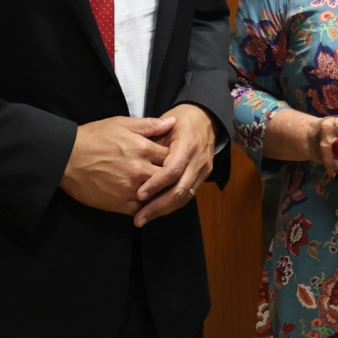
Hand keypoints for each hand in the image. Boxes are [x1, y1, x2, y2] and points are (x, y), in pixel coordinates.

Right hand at [61, 115, 174, 214]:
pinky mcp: (118, 204)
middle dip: (170, 176)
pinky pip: (141, 208)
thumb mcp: (122, 124)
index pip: (172, 156)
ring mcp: (130, 188)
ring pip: (157, 194)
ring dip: (159, 192)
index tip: (171, 158)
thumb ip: (150, 125)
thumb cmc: (93, 138)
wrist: (65, 158)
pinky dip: (145, 205)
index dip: (174, 157)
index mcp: (143, 148)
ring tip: (158, 188)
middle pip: (168, 177)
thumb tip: (172, 122)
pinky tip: (144, 200)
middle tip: (169, 175)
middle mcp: (140, 170)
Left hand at [134, 104, 219, 227]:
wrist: (205, 118)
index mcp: (188, 144)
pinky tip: (155, 211)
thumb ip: (151, 142)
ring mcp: (203, 170)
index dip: (156, 184)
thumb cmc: (179, 120)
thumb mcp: (163, 124)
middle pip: (180, 189)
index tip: (139, 194)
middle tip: (138, 218)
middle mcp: (198, 160)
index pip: (173, 170)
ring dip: (163, 210)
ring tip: (143, 219)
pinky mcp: (203, 177)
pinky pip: (187, 195)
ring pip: (185, 197)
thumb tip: (133, 162)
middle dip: (158, 206)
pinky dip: (170, 205)